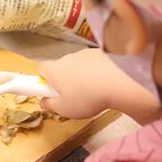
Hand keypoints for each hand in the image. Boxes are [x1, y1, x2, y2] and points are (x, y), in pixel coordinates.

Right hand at [39, 49, 161, 123]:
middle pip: (61, 67)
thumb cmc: (86, 97)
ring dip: (82, 76)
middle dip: (65, 79)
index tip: (50, 90)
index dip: (44, 79)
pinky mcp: (103, 53)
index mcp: (55, 70)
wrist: (120, 81)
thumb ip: (49, 105)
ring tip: (94, 91)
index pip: (41, 69)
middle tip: (73, 95)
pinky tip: (106, 84)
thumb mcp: (64, 109)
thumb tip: (43, 102)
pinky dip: (97, 72)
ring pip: (79, 65)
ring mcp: (86, 54)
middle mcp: (68, 58)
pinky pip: (95, 63)